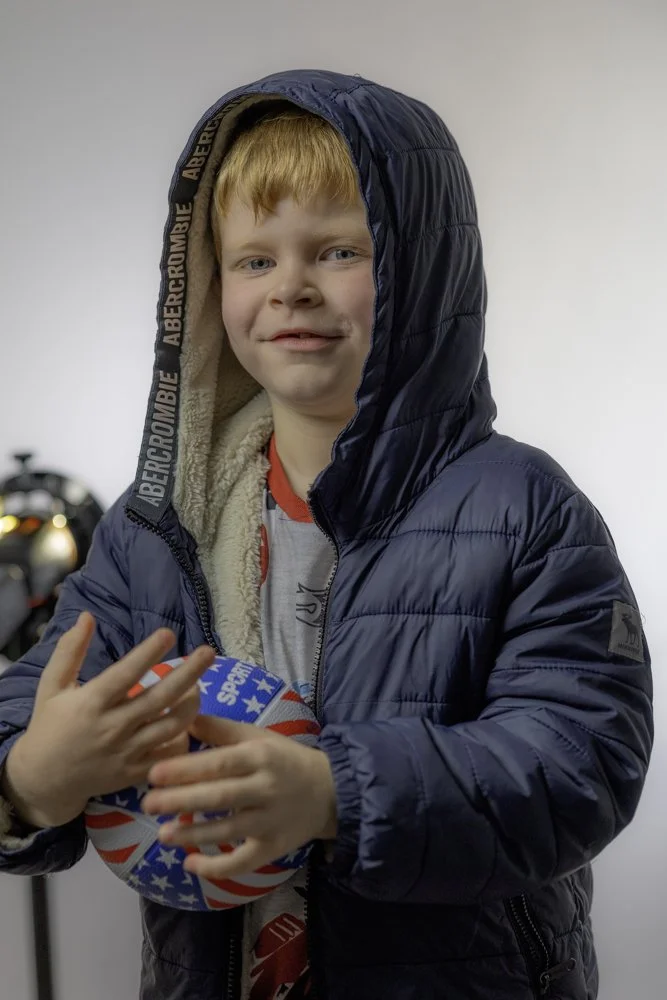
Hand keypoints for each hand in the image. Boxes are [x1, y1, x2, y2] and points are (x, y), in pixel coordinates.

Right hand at [2, 613, 214, 829]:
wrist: (44, 781)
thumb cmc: (48, 727)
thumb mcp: (51, 686)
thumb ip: (69, 651)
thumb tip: (87, 616)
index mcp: (91, 703)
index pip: (125, 675)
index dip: (148, 653)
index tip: (168, 633)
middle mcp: (112, 727)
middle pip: (159, 698)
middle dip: (188, 673)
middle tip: (208, 652)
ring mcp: (126, 752)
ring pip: (171, 726)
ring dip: (190, 704)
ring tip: (198, 686)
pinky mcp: (135, 773)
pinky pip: (168, 755)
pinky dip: (183, 738)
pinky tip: (187, 722)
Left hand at [140, 714, 337, 879]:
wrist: (329, 791)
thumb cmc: (284, 759)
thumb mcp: (257, 737)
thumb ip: (221, 730)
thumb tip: (183, 719)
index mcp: (260, 756)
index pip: (220, 763)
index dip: (186, 769)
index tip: (154, 773)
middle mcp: (266, 788)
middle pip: (220, 797)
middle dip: (181, 801)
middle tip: (148, 804)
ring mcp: (270, 821)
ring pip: (228, 830)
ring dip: (193, 834)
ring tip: (162, 835)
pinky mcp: (273, 848)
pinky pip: (243, 862)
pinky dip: (217, 867)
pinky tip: (190, 865)